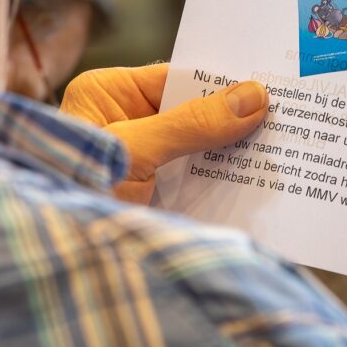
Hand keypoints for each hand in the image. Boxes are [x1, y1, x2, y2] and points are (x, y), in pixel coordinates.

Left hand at [61, 64, 268, 203]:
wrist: (58, 267)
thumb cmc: (71, 190)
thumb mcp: (133, 150)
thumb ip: (191, 124)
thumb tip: (253, 97)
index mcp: (108, 93)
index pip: (178, 79)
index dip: (223, 84)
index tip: (270, 85)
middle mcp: (125, 119)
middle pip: (194, 112)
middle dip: (235, 119)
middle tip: (288, 117)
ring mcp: (142, 157)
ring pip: (199, 146)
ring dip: (233, 152)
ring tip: (284, 148)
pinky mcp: (153, 191)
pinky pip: (195, 177)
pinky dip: (222, 180)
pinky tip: (257, 180)